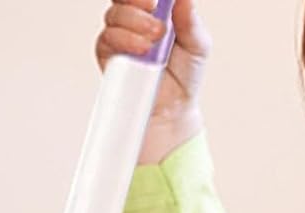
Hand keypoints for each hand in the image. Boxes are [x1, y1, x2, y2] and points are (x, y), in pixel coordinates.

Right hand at [96, 0, 211, 162]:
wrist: (173, 110)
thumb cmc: (184, 76)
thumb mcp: (197, 46)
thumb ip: (191, 21)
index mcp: (154, 11)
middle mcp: (133, 20)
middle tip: (154, 9)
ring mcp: (119, 37)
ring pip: (114, 15)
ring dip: (133, 22)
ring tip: (154, 39)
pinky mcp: (109, 56)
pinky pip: (106, 39)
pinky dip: (123, 39)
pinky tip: (141, 49)